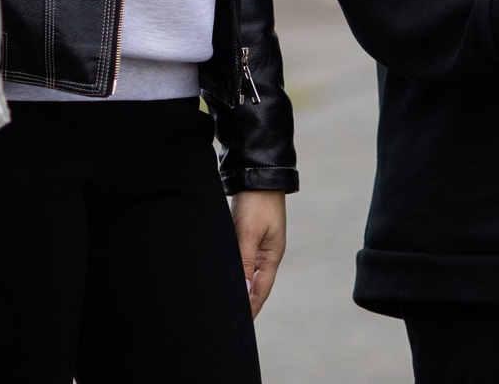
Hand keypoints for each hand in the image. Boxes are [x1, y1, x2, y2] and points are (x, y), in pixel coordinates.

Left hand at [231, 190, 286, 317]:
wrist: (257, 172)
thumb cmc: (256, 203)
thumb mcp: (248, 233)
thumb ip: (245, 262)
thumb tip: (244, 291)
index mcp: (272, 255)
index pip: (261, 290)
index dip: (251, 308)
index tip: (241, 326)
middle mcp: (267, 252)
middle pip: (255, 284)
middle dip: (245, 302)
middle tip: (230, 318)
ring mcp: (259, 243)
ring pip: (247, 272)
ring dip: (240, 286)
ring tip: (226, 302)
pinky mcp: (249, 234)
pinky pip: (242, 259)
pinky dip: (235, 270)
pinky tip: (226, 275)